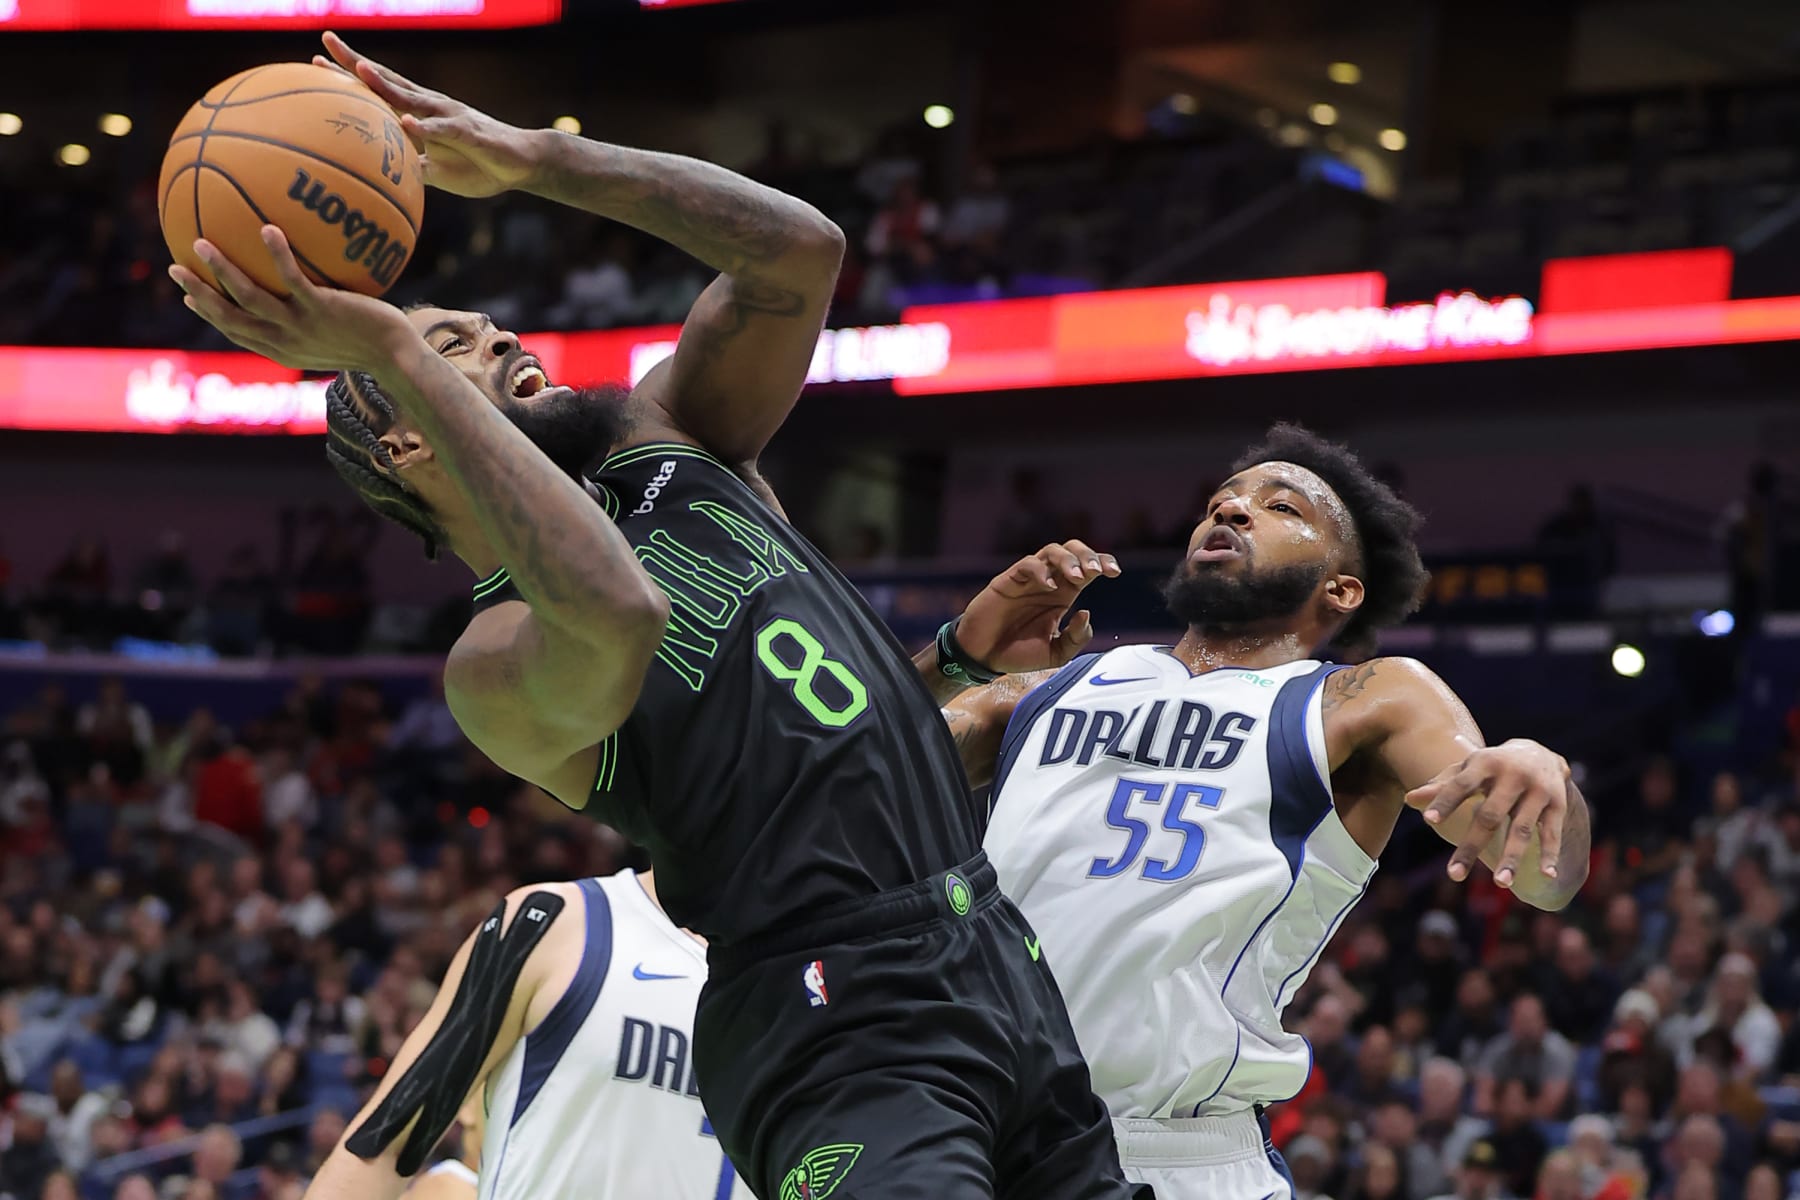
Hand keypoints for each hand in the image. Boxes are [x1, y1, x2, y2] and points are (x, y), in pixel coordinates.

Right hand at [169, 228, 412, 374]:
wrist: (397, 356)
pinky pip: (292, 279)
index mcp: (283, 349)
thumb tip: (309, 292)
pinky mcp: (322, 310)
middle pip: (230, 318)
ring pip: (249, 298)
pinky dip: (276, 255)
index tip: (190, 298)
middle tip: (175, 268)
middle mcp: (285, 341)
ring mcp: (301, 326)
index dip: (211, 315)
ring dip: (222, 271)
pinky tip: (266, 229)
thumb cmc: (371, 342)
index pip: (238, 333)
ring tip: (201, 243)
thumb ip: (314, 317)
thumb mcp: (336, 336)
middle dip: (199, 294)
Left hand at [317, 32, 541, 197]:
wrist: (523, 162)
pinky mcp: (468, 132)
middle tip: (326, 40)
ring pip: (411, 96)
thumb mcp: (438, 170)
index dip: (348, 75)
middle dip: (356, 63)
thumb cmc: (480, 164)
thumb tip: (384, 177)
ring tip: (360, 71)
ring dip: (386, 84)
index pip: (378, 89)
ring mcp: (448, 116)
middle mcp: (430, 106)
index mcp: (420, 113)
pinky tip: (406, 121)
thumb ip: (411, 167)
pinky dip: (424, 126)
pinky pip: (443, 128)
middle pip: (387, 80)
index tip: (315, 60)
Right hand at [956, 541, 1119, 673]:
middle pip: (1072, 551)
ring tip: (1077, 576)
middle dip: (1088, 555)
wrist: (984, 658)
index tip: (1115, 573)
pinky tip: (1050, 586)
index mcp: (1063, 594)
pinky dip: (1041, 571)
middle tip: (1098, 571)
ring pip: (1051, 551)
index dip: (1103, 563)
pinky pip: (1027, 565)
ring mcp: (1028, 580)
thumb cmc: (1018, 653)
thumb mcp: (1056, 654)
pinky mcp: (1008, 581)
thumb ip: (1075, 638)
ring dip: (1068, 560)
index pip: (1087, 568)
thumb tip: (1086, 613)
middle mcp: (1048, 582)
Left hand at [1407, 738, 1570, 888]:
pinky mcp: (1558, 804)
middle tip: (1453, 875)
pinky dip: (1550, 854)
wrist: (1539, 752)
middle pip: (1489, 816)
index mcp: (1485, 764)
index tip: (1428, 821)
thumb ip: (1441, 786)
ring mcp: (1537, 790)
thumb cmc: (1491, 767)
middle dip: (1471, 846)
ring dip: (1511, 857)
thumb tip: (1409, 800)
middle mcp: (1513, 776)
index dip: (1445, 801)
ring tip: (1500, 883)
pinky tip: (1546, 875)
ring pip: (1522, 829)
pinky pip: (1552, 833)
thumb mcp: (1468, 770)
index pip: (1461, 785)